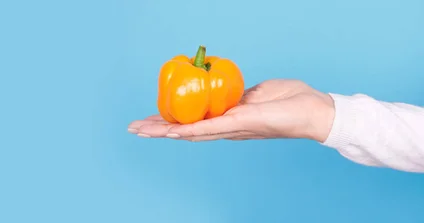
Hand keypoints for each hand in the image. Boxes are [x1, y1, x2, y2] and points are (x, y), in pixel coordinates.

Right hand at [127, 79, 335, 141]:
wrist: (314, 110)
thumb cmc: (290, 101)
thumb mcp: (257, 92)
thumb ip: (237, 95)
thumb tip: (223, 90)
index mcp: (227, 118)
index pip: (192, 122)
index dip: (169, 122)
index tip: (149, 120)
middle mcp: (225, 128)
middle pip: (184, 130)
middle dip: (157, 130)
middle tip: (132, 128)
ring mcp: (231, 128)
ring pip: (191, 132)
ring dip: (165, 132)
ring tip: (141, 131)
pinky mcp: (240, 125)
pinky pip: (210, 129)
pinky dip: (189, 130)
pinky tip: (171, 132)